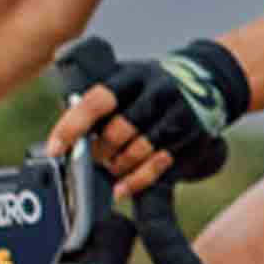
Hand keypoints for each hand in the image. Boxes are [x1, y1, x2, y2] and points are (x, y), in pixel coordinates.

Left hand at [52, 37, 251, 191]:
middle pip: (118, 131)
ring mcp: (180, 114)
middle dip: (98, 152)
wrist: (207, 82)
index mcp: (133, 75)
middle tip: (91, 159)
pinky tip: (122, 188)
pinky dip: (135, 182)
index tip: (56, 148)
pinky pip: (158, 167)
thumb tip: (65, 140)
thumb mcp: (125, 80)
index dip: (72, 127)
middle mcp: (159, 91)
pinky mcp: (194, 137)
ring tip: (110, 168)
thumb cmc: (149, 87)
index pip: (97, 101)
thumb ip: (97, 104)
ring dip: (116, 167)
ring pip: (138, 152)